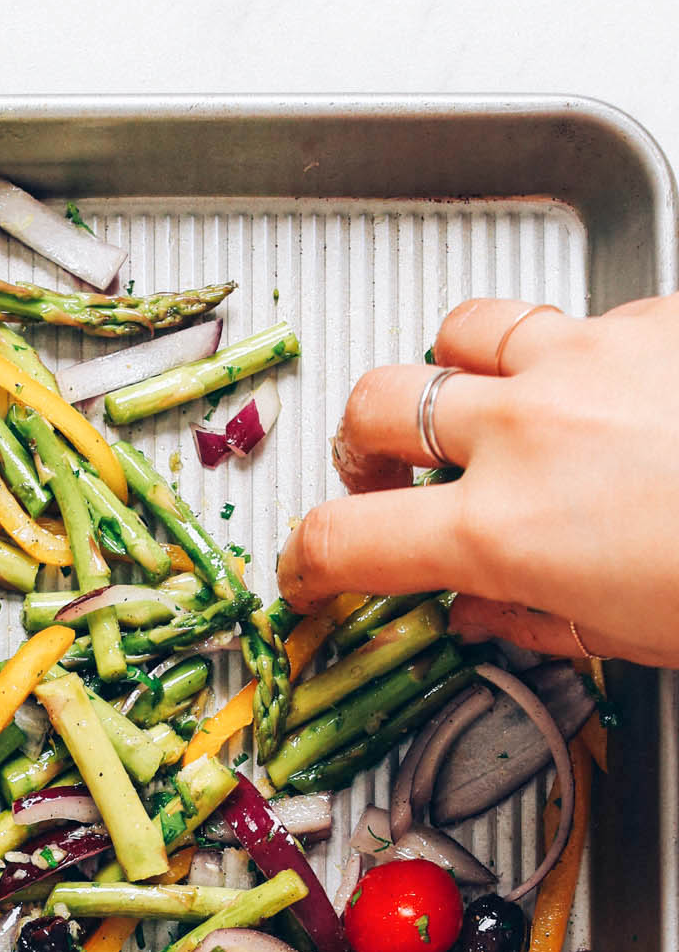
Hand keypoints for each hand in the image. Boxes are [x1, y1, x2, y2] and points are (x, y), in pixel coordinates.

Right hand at [277, 294, 678, 666]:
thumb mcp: (624, 634)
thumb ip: (531, 615)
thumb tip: (486, 609)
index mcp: (504, 530)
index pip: (348, 540)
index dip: (308, 564)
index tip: (307, 576)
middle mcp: (527, 429)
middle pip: (378, 405)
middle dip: (362, 444)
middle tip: (379, 475)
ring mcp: (585, 358)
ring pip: (461, 332)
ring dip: (447, 372)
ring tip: (469, 405)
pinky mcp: (649, 316)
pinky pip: (572, 319)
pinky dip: (561, 353)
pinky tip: (594, 390)